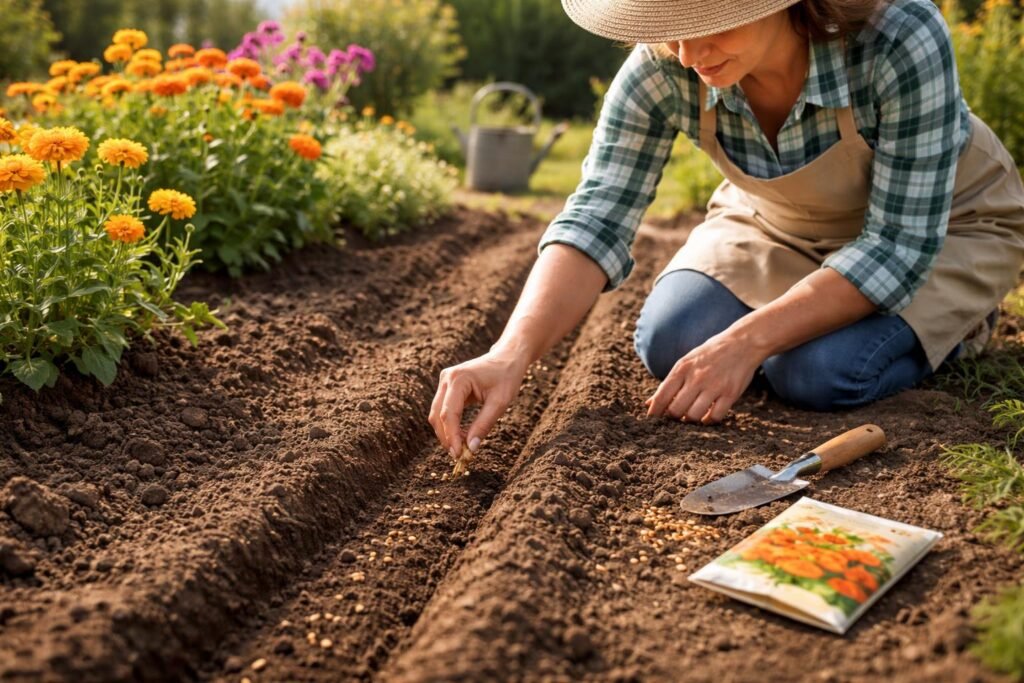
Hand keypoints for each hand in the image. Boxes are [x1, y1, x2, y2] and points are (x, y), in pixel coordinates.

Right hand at [428, 350, 528, 459]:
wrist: (507, 357)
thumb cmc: (507, 377)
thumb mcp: (500, 402)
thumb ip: (484, 425)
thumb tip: (471, 448)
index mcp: (459, 379)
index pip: (448, 413)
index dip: (451, 436)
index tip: (459, 454)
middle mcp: (447, 378)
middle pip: (438, 414)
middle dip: (446, 437)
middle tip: (459, 456)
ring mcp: (445, 381)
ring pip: (437, 413)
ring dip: (446, 432)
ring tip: (460, 448)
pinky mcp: (447, 386)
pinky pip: (443, 409)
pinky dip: (449, 425)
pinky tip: (460, 436)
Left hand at [644, 330, 762, 423]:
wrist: (742, 343)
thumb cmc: (710, 354)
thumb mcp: (686, 362)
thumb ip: (669, 383)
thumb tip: (650, 404)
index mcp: (683, 368)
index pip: (662, 396)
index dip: (654, 412)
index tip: (652, 420)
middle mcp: (697, 377)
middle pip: (676, 410)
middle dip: (673, 417)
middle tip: (675, 417)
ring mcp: (715, 386)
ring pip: (694, 416)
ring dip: (690, 421)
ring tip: (691, 416)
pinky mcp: (731, 394)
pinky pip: (715, 417)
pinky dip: (708, 421)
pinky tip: (707, 417)